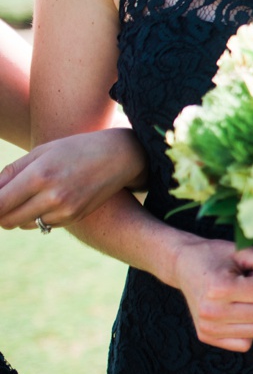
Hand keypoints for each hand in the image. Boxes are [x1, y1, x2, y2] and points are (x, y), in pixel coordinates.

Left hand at [0, 129, 145, 230]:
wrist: (119, 157)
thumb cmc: (74, 149)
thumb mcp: (40, 152)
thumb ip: (11, 173)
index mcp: (39, 176)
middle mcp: (53, 197)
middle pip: (7, 219)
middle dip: (0, 213)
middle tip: (4, 199)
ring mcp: (66, 210)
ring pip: (24, 224)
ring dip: (19, 214)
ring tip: (30, 195)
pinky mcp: (75, 218)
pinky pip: (44, 224)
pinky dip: (38, 215)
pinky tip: (50, 198)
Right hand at [171, 238, 252, 350]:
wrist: (184, 265)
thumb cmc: (217, 257)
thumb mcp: (246, 252)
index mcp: (220, 288)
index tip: (246, 275)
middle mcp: (210, 311)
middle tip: (241, 287)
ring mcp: (207, 327)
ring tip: (236, 298)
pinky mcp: (206, 337)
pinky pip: (245, 344)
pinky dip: (245, 329)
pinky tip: (233, 312)